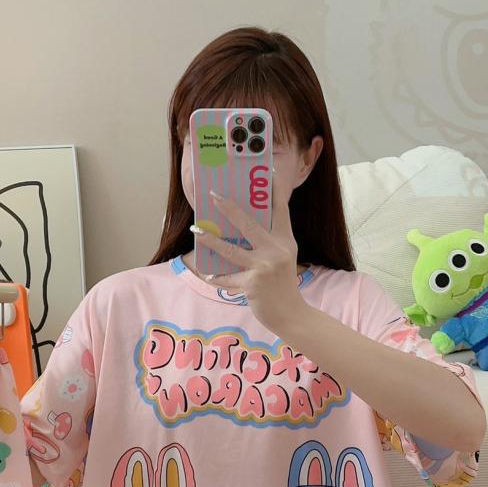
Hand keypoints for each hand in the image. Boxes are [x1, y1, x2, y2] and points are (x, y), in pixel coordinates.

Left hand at [192, 192, 306, 334]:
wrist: (291, 315)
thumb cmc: (282, 284)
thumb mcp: (282, 258)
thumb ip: (267, 243)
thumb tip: (239, 228)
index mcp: (285, 240)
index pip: (280, 210)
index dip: (275, 191)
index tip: (270, 172)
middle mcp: (276, 250)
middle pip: (249, 224)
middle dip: (229, 208)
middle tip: (214, 195)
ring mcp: (264, 266)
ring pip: (231, 249)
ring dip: (211, 239)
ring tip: (196, 231)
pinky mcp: (253, 283)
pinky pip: (228, 277)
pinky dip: (217, 277)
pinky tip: (206, 273)